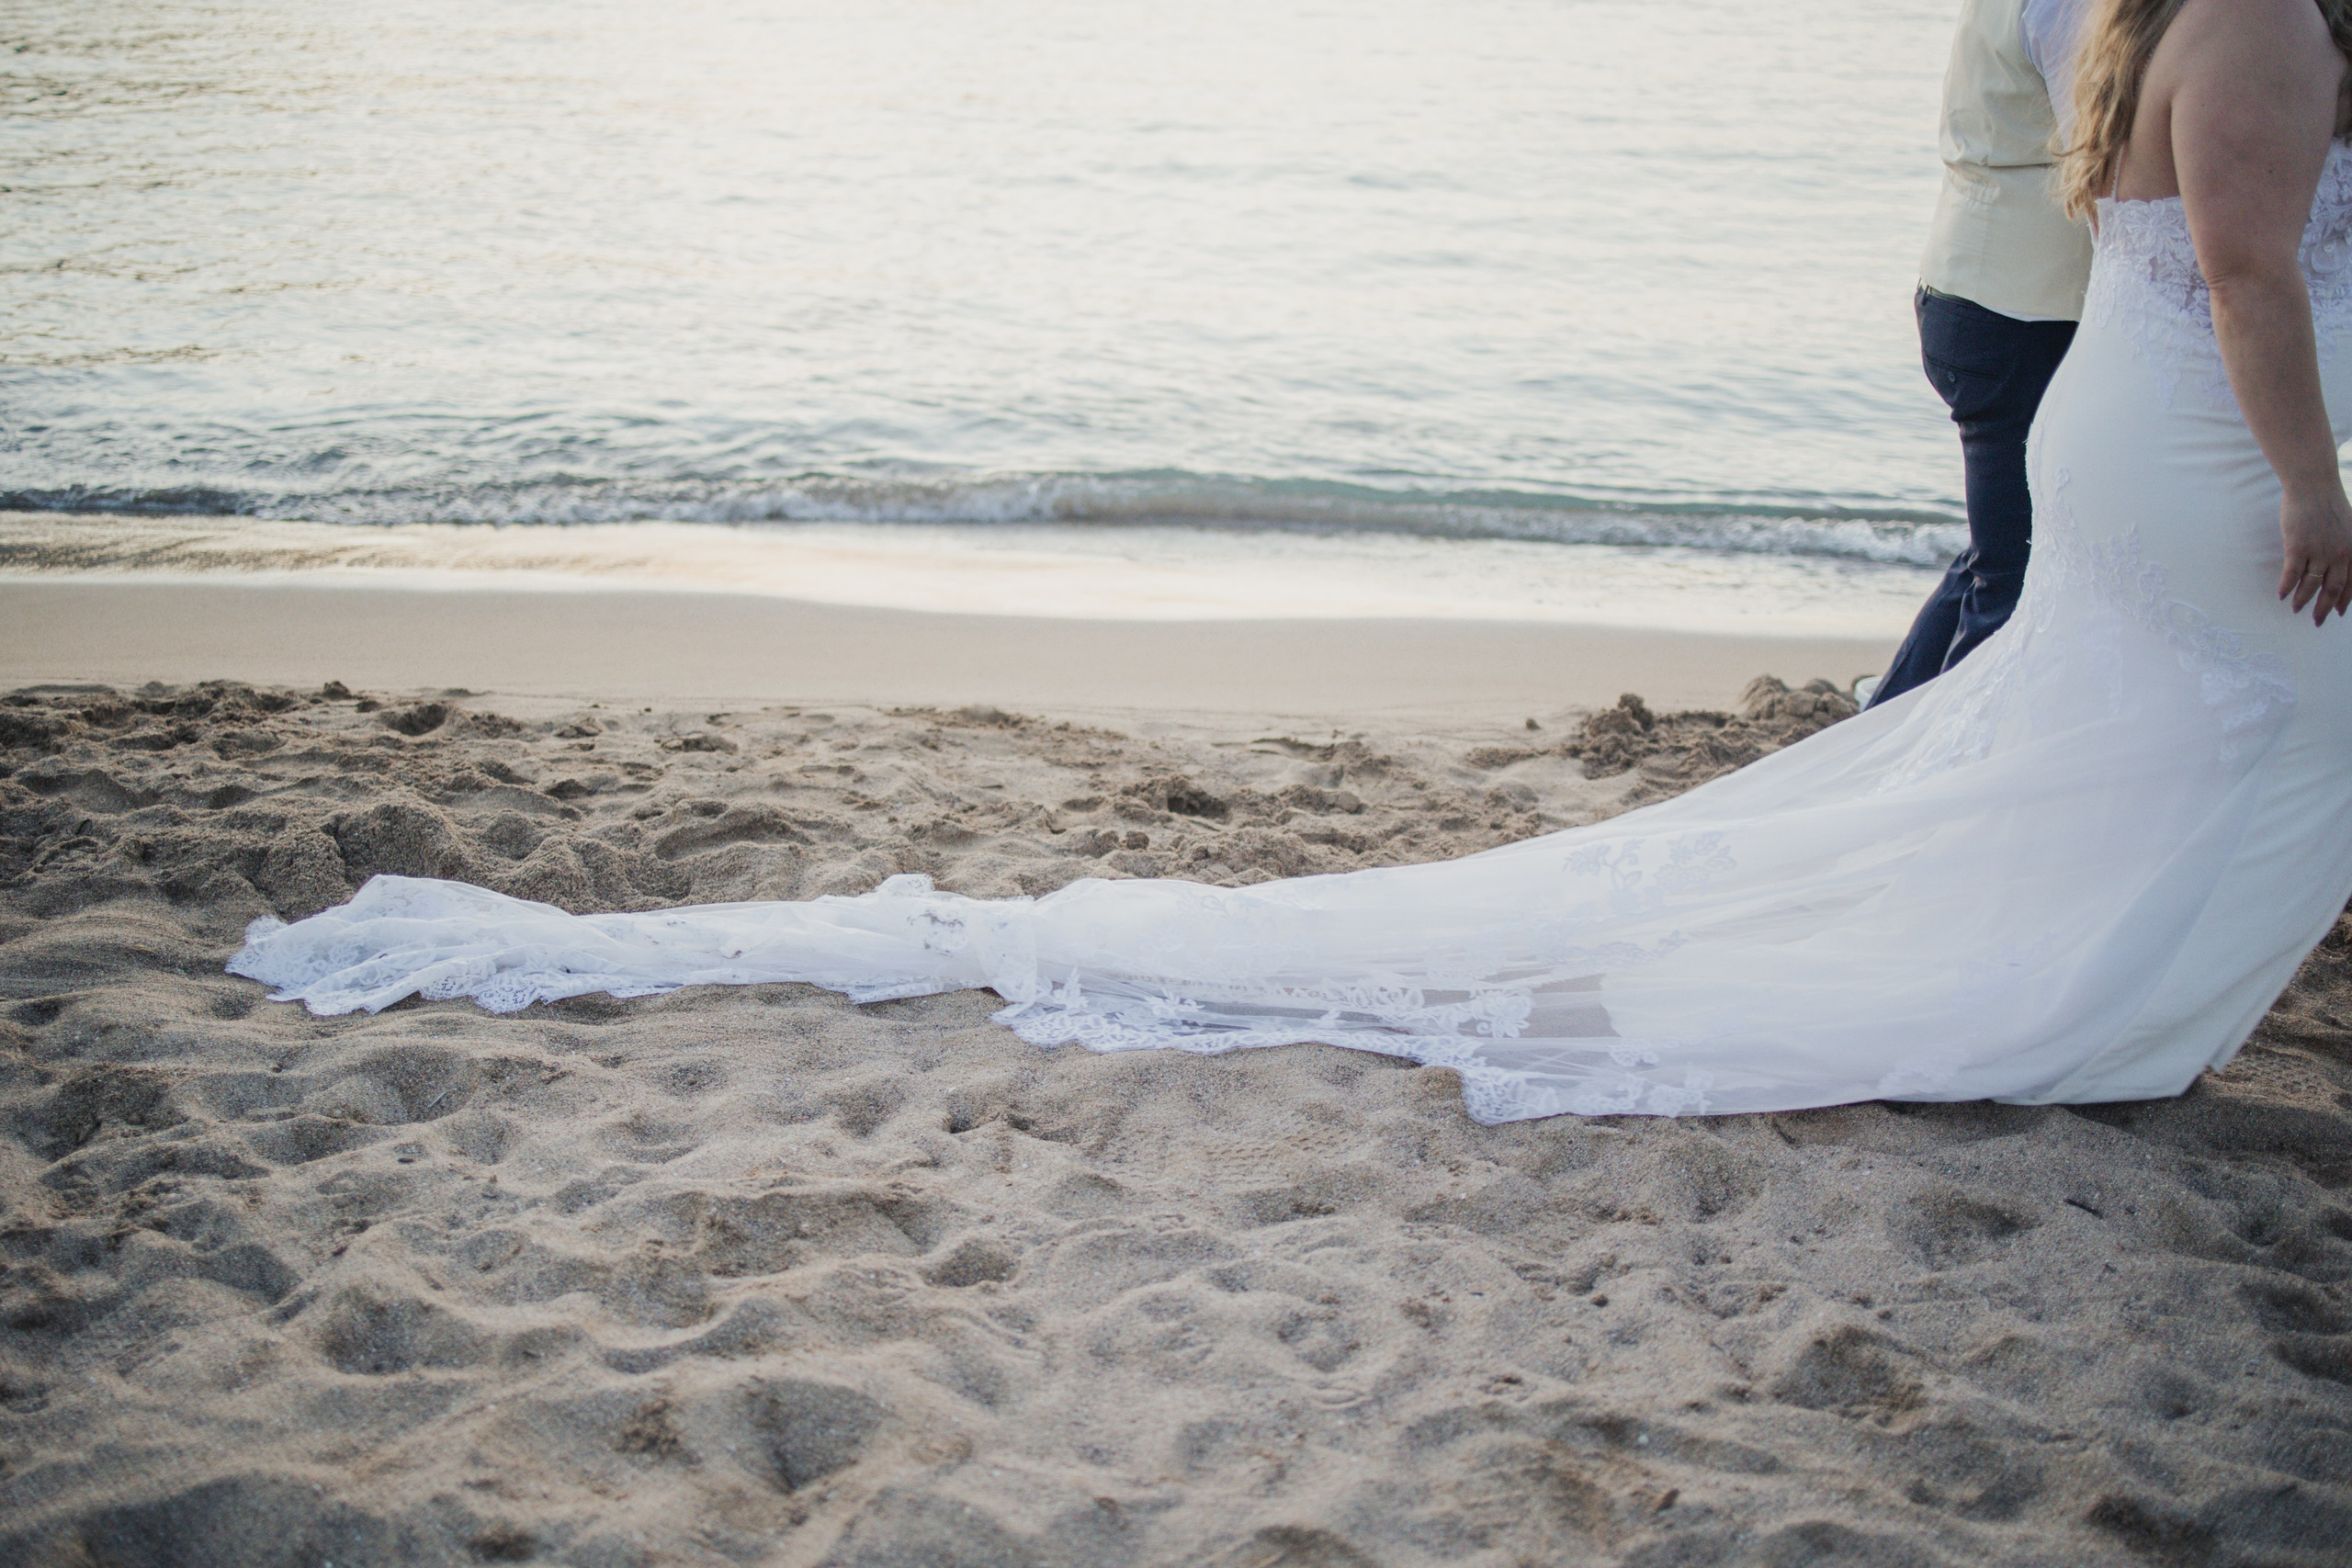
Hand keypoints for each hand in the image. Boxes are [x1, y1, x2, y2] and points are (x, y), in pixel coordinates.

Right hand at [2277, 484, 2351, 624]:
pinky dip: (2286, 587)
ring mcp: (2319, 551)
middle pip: (2333, 589)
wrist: (2313, 485)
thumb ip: (2345, 544)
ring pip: (2311, 585)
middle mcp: (2339, 553)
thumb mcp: (2348, 526)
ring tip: (2294, 609)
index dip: (2345, 600)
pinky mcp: (2298, 547)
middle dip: (2324, 608)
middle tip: (2318, 622)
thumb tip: (2337, 561)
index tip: (2338, 613)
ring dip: (2302, 600)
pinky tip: (2281, 595)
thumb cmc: (2328, 502)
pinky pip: (2292, 574)